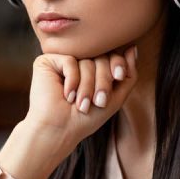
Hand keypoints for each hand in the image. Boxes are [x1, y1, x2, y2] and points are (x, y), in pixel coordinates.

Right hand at [0, 46, 137, 178]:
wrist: (59, 130)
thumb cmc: (86, 119)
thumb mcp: (115, 97)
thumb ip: (128, 74)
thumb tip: (132, 47)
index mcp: (92, 67)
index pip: (110, 55)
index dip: (117, 63)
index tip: (119, 77)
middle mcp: (77, 61)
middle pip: (100, 56)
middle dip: (103, 80)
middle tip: (98, 101)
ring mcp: (61, 61)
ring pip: (85, 60)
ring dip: (87, 86)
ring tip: (81, 104)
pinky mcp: (47, 62)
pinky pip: (69, 61)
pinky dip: (72, 80)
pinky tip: (67, 95)